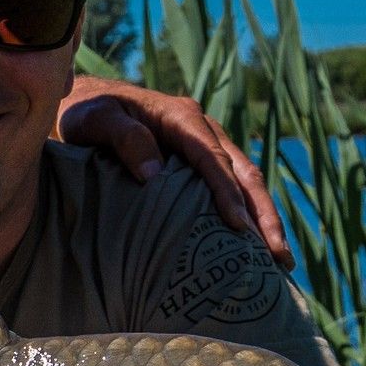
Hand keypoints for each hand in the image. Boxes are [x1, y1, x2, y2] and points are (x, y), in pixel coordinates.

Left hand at [56, 76, 293, 269]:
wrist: (84, 103)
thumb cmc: (85, 114)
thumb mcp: (94, 120)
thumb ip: (123, 138)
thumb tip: (153, 173)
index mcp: (181, 118)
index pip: (213, 159)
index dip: (227, 193)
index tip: (238, 228)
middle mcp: (202, 129)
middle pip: (244, 173)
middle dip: (264, 215)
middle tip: (279, 257)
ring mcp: (206, 144)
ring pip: (246, 182)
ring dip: (265, 220)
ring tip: (281, 262)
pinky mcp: (200, 162)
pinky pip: (232, 188)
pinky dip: (248, 215)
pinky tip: (256, 249)